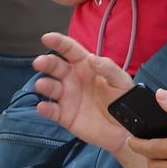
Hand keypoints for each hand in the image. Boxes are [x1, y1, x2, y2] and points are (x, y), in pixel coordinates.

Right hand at [32, 31, 134, 150]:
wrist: (126, 129)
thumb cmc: (124, 100)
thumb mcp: (122, 82)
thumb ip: (108, 68)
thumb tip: (91, 58)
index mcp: (86, 67)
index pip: (70, 51)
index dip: (59, 42)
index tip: (47, 38)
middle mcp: (73, 79)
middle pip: (56, 67)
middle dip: (47, 62)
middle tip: (40, 62)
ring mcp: (68, 98)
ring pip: (51, 88)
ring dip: (45, 85)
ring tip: (42, 84)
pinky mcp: (65, 116)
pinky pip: (52, 111)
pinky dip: (45, 109)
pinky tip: (42, 106)